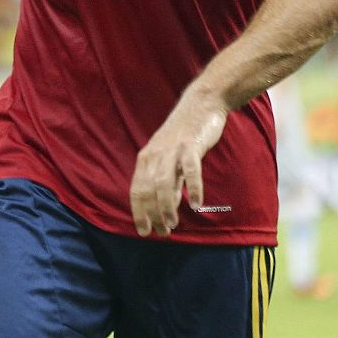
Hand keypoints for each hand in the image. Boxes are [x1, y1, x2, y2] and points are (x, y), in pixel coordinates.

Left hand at [130, 92, 229, 237]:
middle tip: (161, 232)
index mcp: (146, 159)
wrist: (200, 104)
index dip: (139, 212)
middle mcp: (154, 155)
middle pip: (148, 190)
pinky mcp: (191, 145)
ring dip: (167, 206)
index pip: (137, 190)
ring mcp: (172, 150)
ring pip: (164, 182)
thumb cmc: (185, 135)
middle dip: (152, 214)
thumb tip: (167, 208)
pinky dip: (192, 188)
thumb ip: (169, 182)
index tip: (144, 231)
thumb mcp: (170, 160)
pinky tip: (197, 204)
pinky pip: (190, 169)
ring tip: (172, 224)